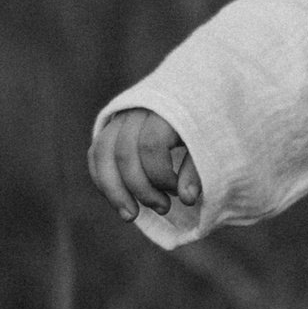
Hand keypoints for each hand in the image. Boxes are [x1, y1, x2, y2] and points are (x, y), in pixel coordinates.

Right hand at [90, 107, 200, 223]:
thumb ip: (197, 169)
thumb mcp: (211, 143)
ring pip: (103, 152)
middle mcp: (138, 110)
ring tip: (131, 215)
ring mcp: (122, 116)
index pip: (150, 146)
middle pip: (124, 153)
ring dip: (113, 190)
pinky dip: (102, 179)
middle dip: (140, 189)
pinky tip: (118, 201)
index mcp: (165, 110)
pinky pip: (96, 152)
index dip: (161, 176)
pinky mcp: (113, 125)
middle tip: (164, 208)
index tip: (179, 192)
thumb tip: (186, 198)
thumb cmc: (206, 124)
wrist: (197, 93)